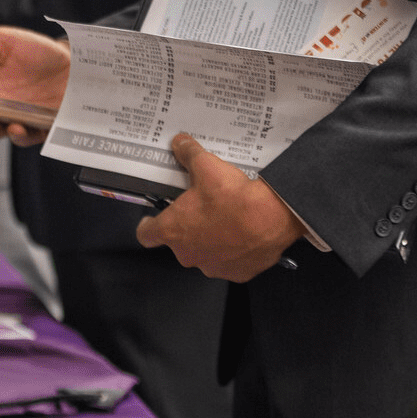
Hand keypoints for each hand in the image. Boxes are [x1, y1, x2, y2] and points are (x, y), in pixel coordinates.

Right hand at [0, 26, 70, 147]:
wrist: (72, 58)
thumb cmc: (36, 50)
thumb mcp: (5, 41)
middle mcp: (5, 111)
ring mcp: (26, 120)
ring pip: (13, 134)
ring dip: (10, 134)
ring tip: (12, 127)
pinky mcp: (47, 125)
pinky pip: (37, 136)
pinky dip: (32, 135)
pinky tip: (29, 127)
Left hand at [135, 134, 302, 281]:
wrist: (270, 218)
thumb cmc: (234, 198)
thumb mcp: (206, 166)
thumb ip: (188, 155)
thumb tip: (180, 144)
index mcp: (173, 230)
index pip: (146, 235)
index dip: (148, 226)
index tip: (152, 221)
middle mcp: (189, 254)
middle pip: (179, 243)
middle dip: (188, 227)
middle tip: (201, 209)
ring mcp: (212, 266)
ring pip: (205, 253)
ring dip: (211, 240)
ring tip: (225, 219)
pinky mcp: (236, 273)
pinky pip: (229, 262)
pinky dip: (233, 251)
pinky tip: (243, 233)